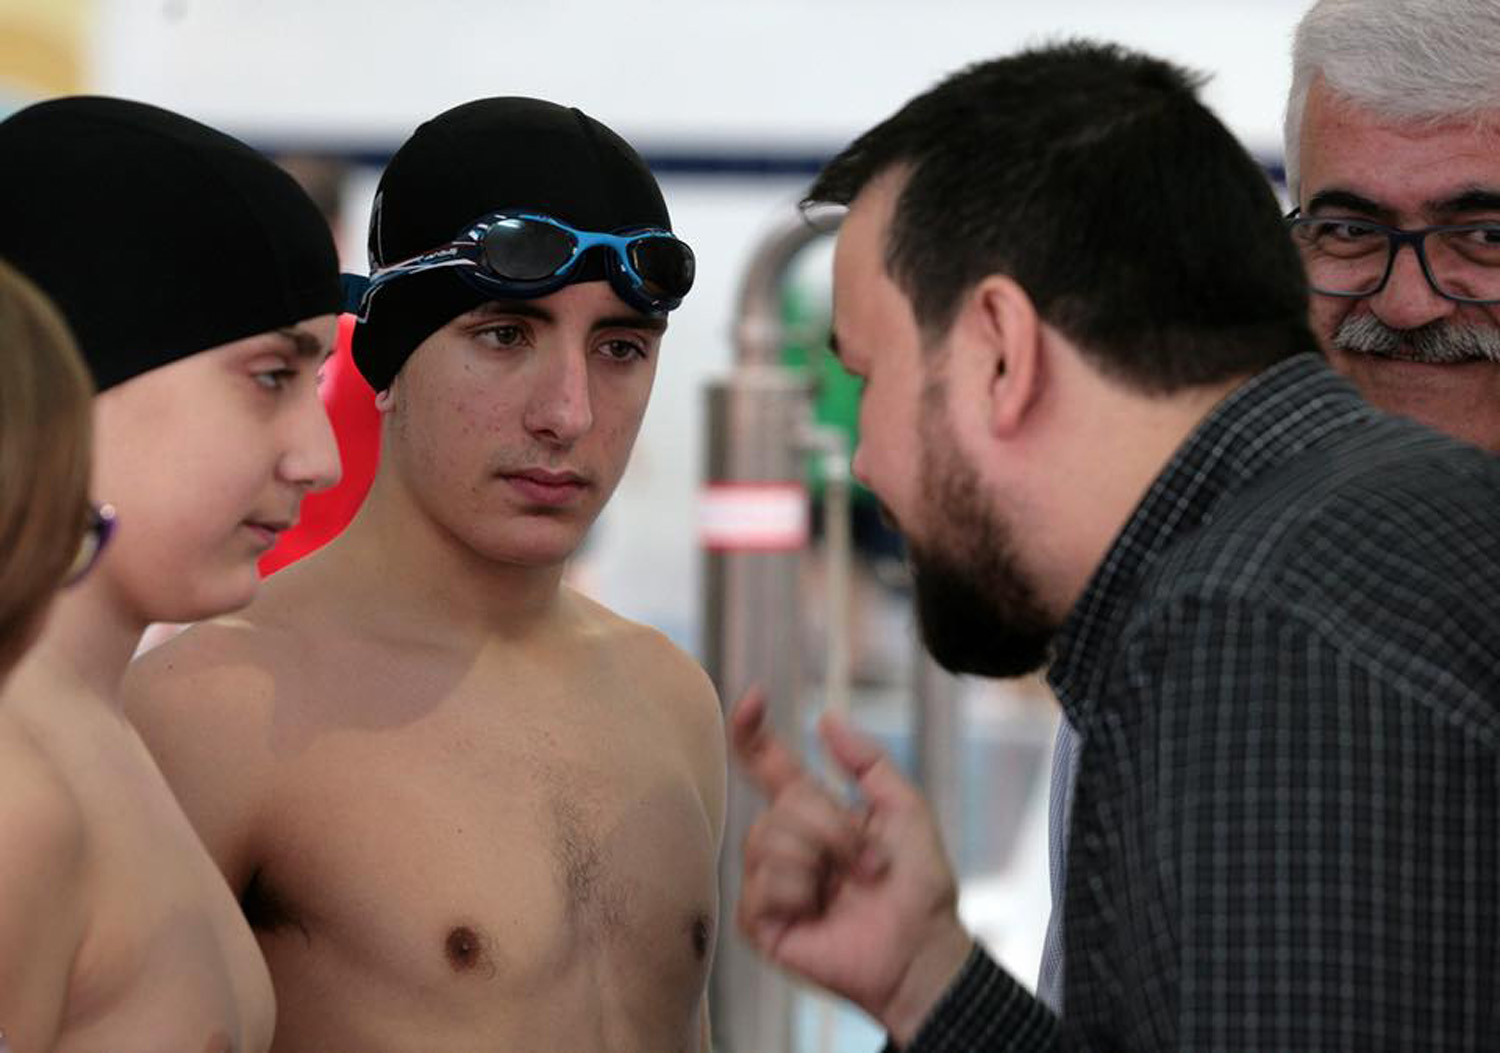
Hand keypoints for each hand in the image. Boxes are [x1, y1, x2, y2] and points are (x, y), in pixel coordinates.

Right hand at [730, 689, 973, 1043]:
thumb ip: (869, 762)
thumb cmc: (920, 887)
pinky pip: (760, 886)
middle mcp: (785, 844)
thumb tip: (826, 719)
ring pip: (766, 840)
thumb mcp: (906, 809)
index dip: (752, 733)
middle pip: (782, 805)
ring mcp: (769, 883)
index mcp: (813, 814)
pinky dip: (799, 894)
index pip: (767, 766)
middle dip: (832, 828)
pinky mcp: (760, 922)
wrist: (923, 950)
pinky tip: (818, 912)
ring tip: (848, 889)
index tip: (754, 699)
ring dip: (819, 861)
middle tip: (868, 862)